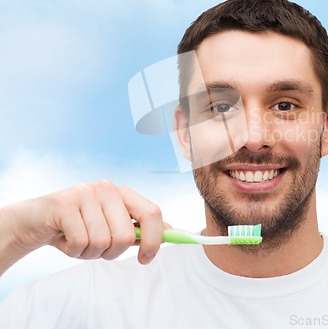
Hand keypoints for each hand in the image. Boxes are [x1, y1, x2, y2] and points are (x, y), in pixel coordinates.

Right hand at [1, 180, 165, 273]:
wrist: (35, 221)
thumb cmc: (78, 225)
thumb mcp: (111, 226)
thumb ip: (139, 228)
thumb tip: (171, 231)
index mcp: (122, 193)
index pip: (152, 213)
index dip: (154, 239)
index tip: (146, 258)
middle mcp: (107, 189)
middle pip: (126, 235)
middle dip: (112, 253)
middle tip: (97, 249)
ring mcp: (85, 194)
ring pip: (102, 242)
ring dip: (89, 253)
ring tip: (77, 241)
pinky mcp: (64, 204)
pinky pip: (79, 242)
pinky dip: (72, 251)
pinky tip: (64, 240)